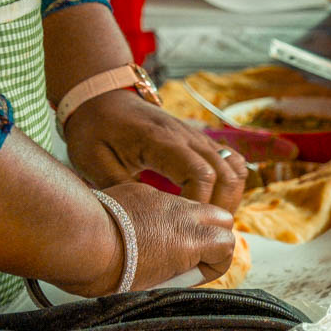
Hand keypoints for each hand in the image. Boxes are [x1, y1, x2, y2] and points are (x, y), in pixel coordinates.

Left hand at [64, 90, 248, 212]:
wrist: (100, 98)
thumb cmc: (94, 130)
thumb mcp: (94, 163)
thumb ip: (121, 191)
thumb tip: (146, 222)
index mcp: (161, 141)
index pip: (201, 175)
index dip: (200, 205)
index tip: (183, 226)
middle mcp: (187, 137)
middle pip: (228, 175)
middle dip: (221, 208)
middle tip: (202, 233)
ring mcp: (197, 138)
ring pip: (236, 168)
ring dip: (230, 198)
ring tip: (209, 220)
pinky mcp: (200, 142)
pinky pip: (232, 162)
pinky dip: (230, 185)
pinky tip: (211, 202)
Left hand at [101, 182, 236, 288]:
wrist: (74, 239)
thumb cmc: (106, 269)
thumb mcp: (148, 287)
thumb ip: (172, 276)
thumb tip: (174, 276)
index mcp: (191, 240)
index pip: (228, 246)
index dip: (214, 265)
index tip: (190, 276)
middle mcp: (183, 214)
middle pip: (221, 218)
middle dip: (212, 236)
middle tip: (187, 256)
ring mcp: (162, 198)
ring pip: (193, 205)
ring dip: (187, 223)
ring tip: (162, 243)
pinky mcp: (139, 190)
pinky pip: (162, 199)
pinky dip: (159, 213)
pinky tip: (135, 228)